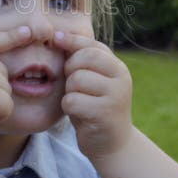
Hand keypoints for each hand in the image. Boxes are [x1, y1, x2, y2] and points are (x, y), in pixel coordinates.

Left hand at [54, 31, 132, 162]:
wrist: (112, 143)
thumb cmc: (95, 106)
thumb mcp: (92, 80)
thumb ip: (82, 60)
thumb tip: (58, 35)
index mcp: (117, 67)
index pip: (92, 45)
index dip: (71, 41)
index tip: (56, 39)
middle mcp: (121, 78)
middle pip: (84, 59)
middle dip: (70, 69)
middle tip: (72, 84)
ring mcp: (115, 95)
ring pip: (76, 80)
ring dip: (69, 91)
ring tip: (78, 100)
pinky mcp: (104, 114)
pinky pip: (73, 101)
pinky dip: (69, 107)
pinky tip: (78, 114)